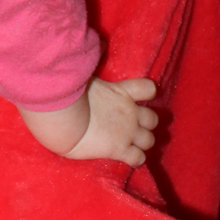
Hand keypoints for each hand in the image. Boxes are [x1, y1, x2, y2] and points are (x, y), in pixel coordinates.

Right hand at [18, 77, 157, 165]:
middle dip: (146, 124)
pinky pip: (138, 159)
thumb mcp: (85, 80)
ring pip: (149, 140)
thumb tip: (91, 59)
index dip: (148, 92)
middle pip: (153, 119)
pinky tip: (128, 159)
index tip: (140, 97)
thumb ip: (93, 78)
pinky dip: (136, 159)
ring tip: (132, 144)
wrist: (66, 119)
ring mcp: (128, 133)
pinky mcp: (121, 150)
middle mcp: (130, 113)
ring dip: (143, 142)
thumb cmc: (70, 96)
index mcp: (122, 92)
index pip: (148, 88)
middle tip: (132, 126)